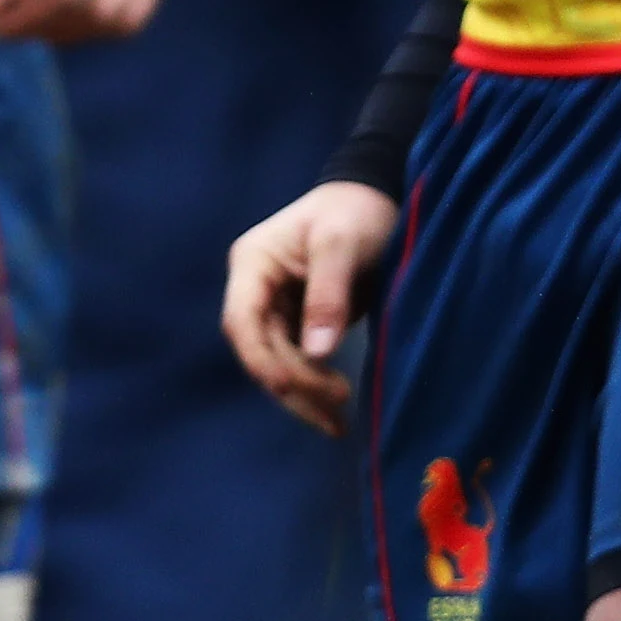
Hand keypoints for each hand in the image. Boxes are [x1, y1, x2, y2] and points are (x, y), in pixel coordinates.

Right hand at [224, 178, 399, 433]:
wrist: (378, 196)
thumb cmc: (356, 211)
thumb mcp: (342, 243)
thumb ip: (328, 294)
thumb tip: (318, 354)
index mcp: (254, 263)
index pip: (242, 321)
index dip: (260, 359)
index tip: (290, 385)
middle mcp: (257, 288)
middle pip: (260, 349)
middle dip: (293, 383)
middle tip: (338, 405)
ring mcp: (276, 306)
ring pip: (277, 361)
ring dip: (302, 394)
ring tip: (337, 424)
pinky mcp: (299, 320)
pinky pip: (298, 360)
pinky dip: (313, 386)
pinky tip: (333, 409)